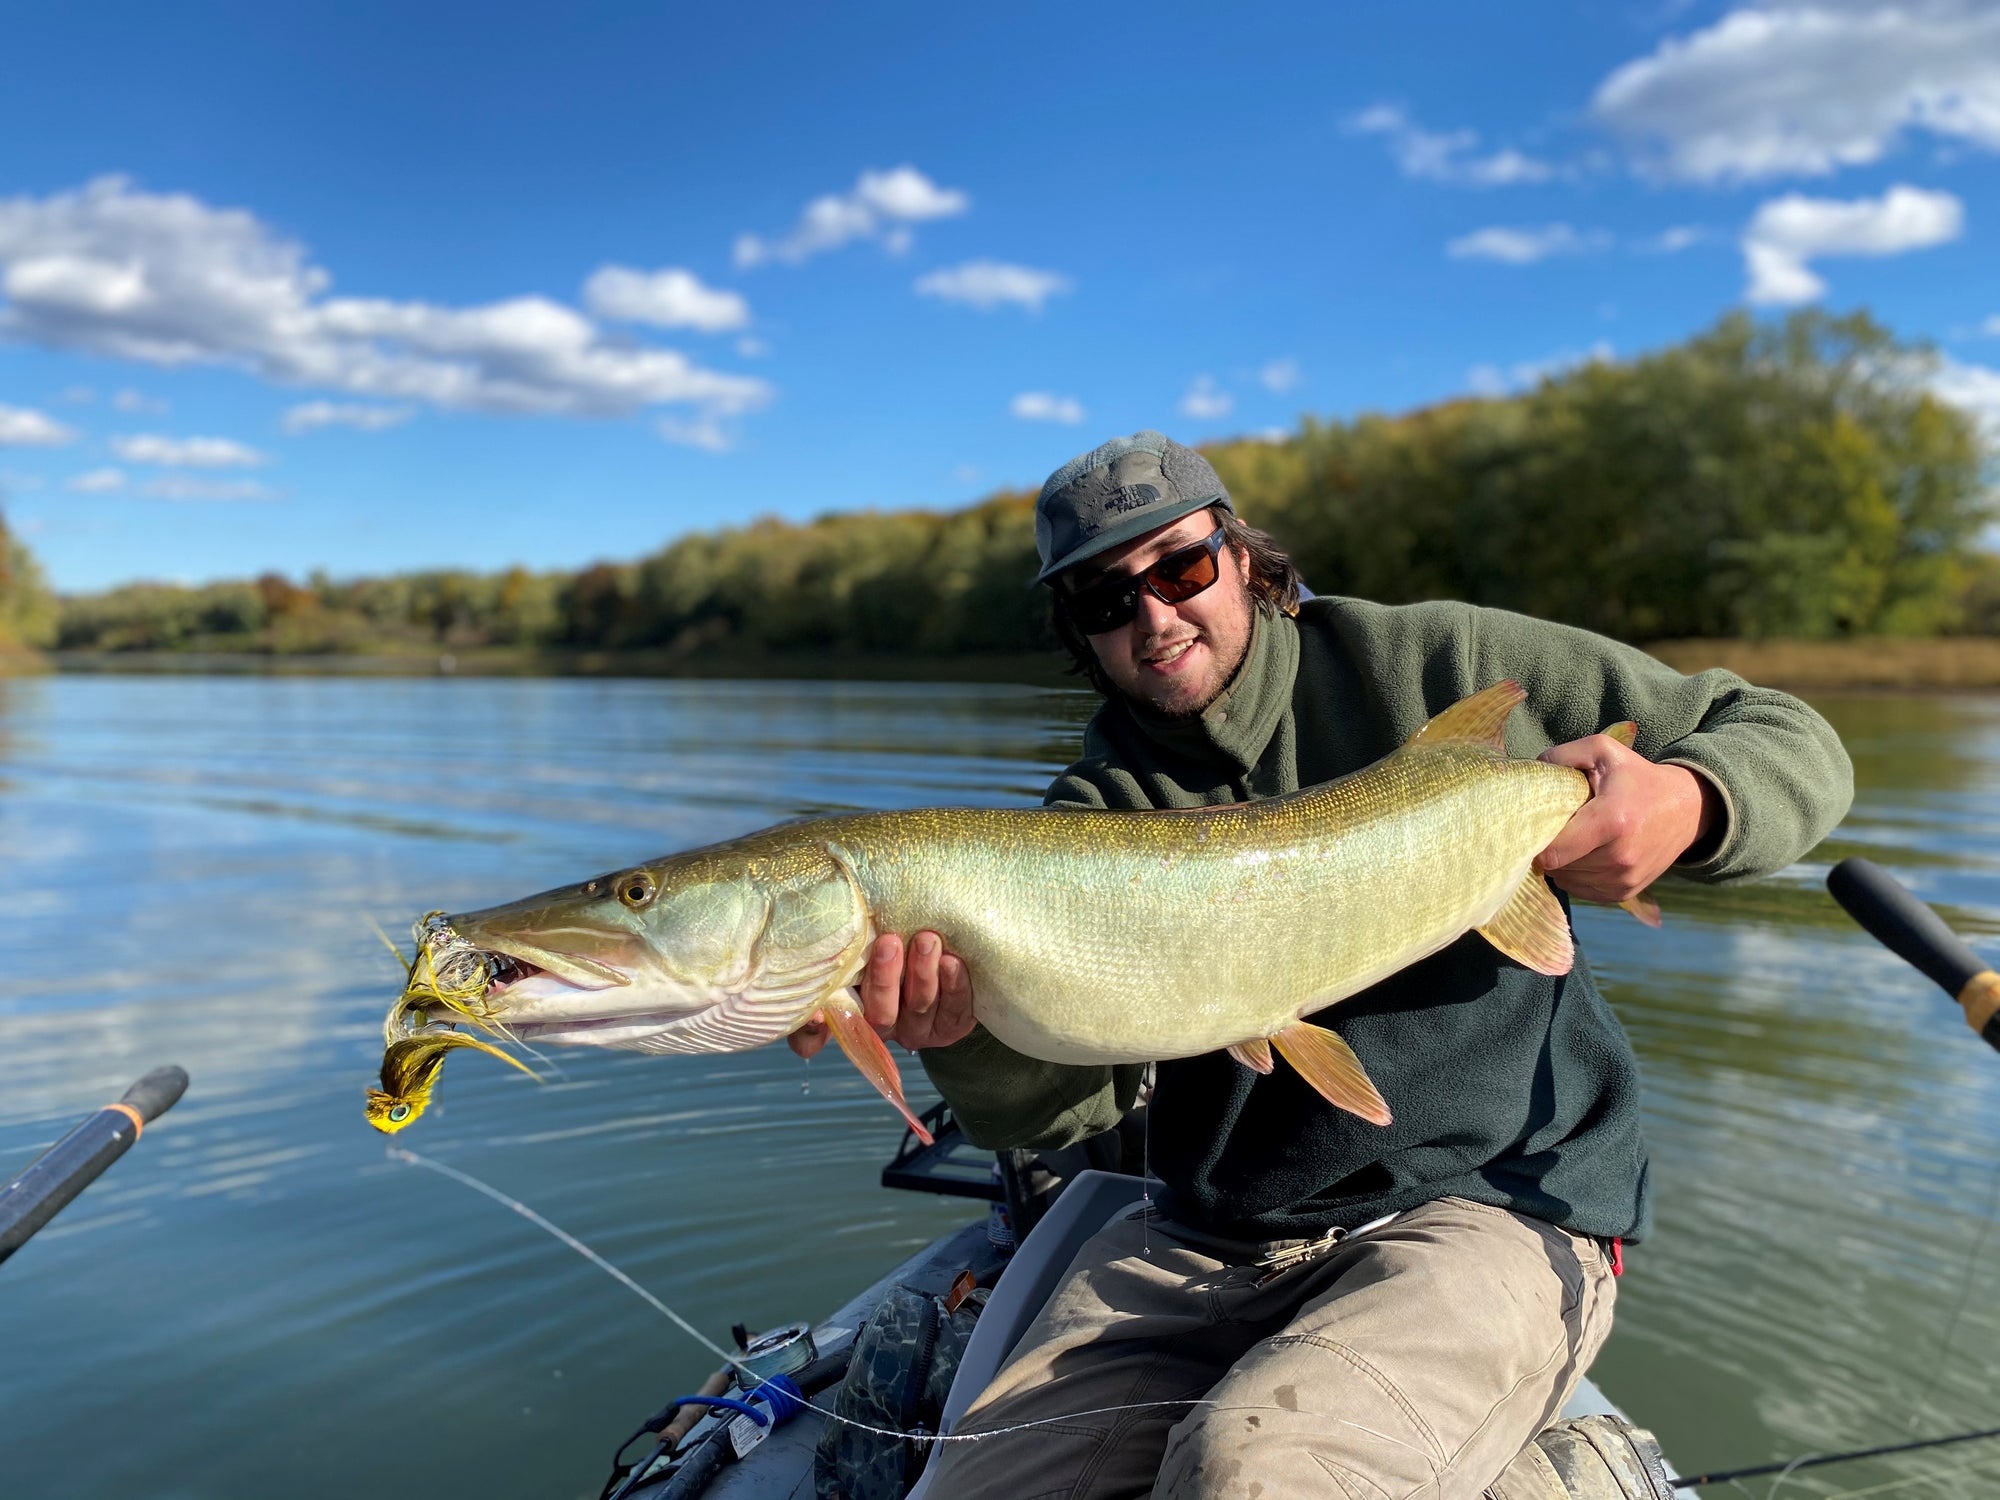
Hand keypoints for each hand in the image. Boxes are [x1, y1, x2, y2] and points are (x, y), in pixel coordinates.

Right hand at [787, 931, 975, 1058]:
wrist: (937, 943)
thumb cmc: (886, 940)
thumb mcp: (854, 943)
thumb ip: (832, 955)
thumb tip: (812, 987)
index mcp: (847, 1010)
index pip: (814, 1038)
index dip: (812, 1033)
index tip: (816, 1013)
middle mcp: (881, 1027)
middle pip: (879, 1014)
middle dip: (884, 978)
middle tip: (889, 942)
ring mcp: (918, 1028)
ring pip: (919, 1007)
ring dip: (923, 974)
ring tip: (927, 940)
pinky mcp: (951, 1025)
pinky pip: (955, 1011)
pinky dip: (954, 986)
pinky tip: (952, 961)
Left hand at [1537, 734, 1718, 902]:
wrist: (1686, 809)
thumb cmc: (1637, 777)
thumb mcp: (1603, 751)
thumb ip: (1563, 755)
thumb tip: (1533, 770)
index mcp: (1612, 821)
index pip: (1553, 852)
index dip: (1536, 841)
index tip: (1536, 825)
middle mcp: (1620, 857)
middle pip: (1558, 867)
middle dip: (1549, 849)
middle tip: (1558, 828)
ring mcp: (1624, 879)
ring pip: (1567, 881)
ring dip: (1562, 864)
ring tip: (1573, 839)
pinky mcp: (1626, 892)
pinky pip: (1582, 891)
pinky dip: (1576, 876)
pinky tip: (1584, 854)